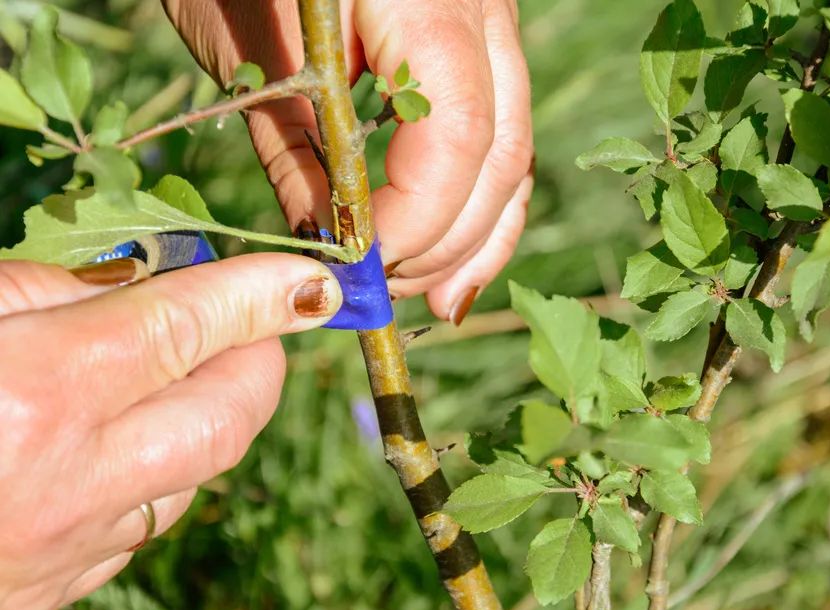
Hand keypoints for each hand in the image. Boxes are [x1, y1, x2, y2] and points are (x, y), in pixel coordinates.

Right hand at [0, 255, 340, 609]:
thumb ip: (41, 291)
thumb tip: (140, 277)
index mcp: (36, 396)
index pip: (192, 328)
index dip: (263, 293)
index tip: (311, 279)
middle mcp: (68, 484)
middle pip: (228, 417)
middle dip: (262, 363)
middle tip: (256, 323)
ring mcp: (61, 553)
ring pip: (194, 478)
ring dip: (209, 419)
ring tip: (188, 374)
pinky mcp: (45, 597)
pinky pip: (139, 527)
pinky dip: (152, 476)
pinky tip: (121, 445)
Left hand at [164, 0, 533, 323]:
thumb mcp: (250, 48)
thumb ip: (300, 154)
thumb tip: (334, 251)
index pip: (454, 135)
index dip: (415, 219)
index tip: (361, 266)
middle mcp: (481, 8)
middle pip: (499, 154)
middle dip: (444, 240)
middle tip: (386, 289)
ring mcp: (492, 25)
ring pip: (513, 152)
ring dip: (474, 235)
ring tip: (432, 294)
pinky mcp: (481, 48)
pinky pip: (501, 136)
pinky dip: (481, 202)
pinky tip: (459, 258)